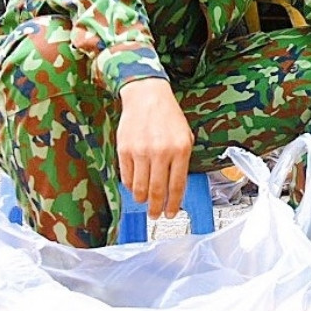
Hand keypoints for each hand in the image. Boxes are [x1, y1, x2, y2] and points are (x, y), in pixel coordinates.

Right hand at [115, 76, 194, 216]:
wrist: (146, 95)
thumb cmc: (169, 118)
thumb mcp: (185, 138)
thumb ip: (182, 162)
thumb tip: (175, 189)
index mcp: (180, 151)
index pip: (177, 186)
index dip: (173, 204)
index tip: (171, 214)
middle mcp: (160, 152)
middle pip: (157, 190)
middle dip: (156, 208)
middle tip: (156, 215)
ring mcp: (140, 151)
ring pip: (140, 186)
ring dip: (142, 199)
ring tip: (145, 203)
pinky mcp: (124, 148)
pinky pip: (126, 175)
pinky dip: (130, 185)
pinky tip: (134, 187)